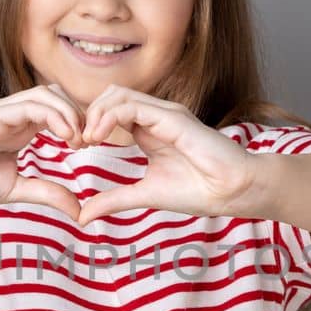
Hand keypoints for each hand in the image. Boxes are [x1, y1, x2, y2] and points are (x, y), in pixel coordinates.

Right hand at [0, 84, 89, 219]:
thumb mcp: (15, 189)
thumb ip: (46, 192)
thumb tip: (78, 209)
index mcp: (18, 128)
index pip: (57, 109)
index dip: (78, 122)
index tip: (91, 146)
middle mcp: (10, 115)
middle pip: (56, 94)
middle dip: (78, 113)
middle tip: (90, 141)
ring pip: (44, 94)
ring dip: (69, 113)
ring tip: (79, 139)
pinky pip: (27, 105)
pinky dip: (52, 116)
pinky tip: (65, 136)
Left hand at [76, 86, 261, 225]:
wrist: (234, 191)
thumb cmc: (199, 190)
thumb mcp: (145, 195)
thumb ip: (114, 200)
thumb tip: (83, 215)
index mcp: (149, 129)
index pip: (110, 109)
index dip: (89, 122)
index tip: (77, 147)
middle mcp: (156, 115)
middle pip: (109, 95)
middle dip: (87, 113)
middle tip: (77, 141)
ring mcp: (165, 113)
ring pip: (117, 94)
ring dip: (95, 114)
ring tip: (87, 139)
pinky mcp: (172, 118)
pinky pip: (132, 107)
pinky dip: (109, 117)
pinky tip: (98, 137)